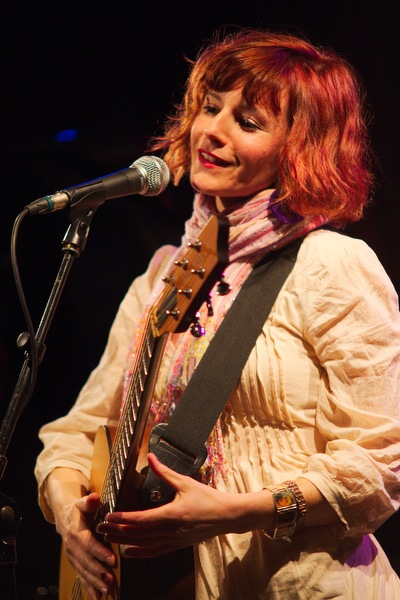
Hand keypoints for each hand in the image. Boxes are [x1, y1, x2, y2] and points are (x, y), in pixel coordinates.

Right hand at [59, 492, 116, 598]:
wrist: (64, 518)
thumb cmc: (78, 510)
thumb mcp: (83, 503)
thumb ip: (89, 502)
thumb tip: (93, 498)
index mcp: (76, 532)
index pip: (89, 544)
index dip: (100, 553)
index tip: (113, 560)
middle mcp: (72, 547)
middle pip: (87, 561)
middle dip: (99, 572)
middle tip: (112, 581)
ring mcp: (73, 557)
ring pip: (84, 571)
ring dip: (96, 582)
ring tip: (108, 590)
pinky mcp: (75, 562)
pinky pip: (81, 576)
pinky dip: (89, 587)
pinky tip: (98, 596)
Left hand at [97, 452, 265, 557]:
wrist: (226, 516)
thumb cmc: (207, 498)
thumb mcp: (185, 482)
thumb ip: (165, 472)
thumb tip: (150, 457)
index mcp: (171, 514)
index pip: (141, 519)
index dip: (123, 518)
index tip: (109, 516)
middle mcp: (170, 531)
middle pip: (138, 533)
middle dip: (118, 530)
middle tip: (101, 528)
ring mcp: (173, 540)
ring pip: (144, 544)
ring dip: (125, 541)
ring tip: (109, 539)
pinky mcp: (177, 545)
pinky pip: (155, 552)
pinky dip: (140, 553)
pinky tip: (129, 553)